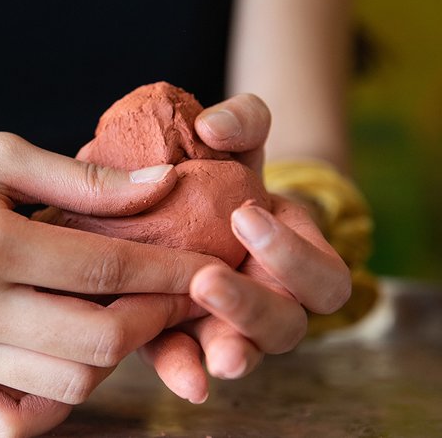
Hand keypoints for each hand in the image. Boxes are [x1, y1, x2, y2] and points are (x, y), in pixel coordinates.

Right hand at [0, 117, 218, 436]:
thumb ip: (83, 180)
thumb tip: (163, 185)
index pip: (106, 272)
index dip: (169, 271)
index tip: (207, 265)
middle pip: (96, 343)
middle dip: (152, 318)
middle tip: (168, 292)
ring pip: (63, 387)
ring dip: (107, 358)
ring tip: (116, 317)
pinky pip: (7, 421)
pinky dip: (50, 402)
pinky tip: (62, 360)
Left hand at [140, 95, 350, 403]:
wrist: (182, 204)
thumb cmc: (226, 177)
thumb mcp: (239, 144)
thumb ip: (241, 122)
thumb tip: (212, 128)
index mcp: (296, 261)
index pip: (322, 277)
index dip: (292, 255)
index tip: (246, 216)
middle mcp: (270, 303)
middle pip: (285, 326)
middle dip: (252, 306)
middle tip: (208, 278)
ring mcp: (226, 327)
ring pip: (242, 354)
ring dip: (226, 350)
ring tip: (212, 352)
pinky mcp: (180, 338)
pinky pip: (185, 363)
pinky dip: (182, 371)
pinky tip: (181, 378)